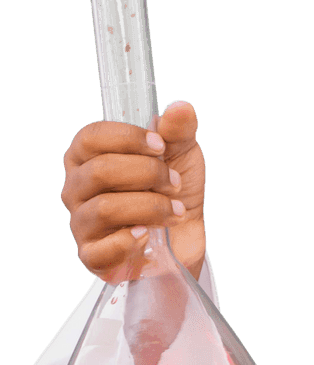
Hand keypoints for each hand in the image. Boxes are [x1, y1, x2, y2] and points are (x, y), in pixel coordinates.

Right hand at [60, 99, 206, 281]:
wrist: (185, 237)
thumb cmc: (173, 191)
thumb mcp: (181, 155)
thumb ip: (178, 131)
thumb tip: (181, 107)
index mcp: (88, 157)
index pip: (91, 138)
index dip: (128, 138)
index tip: (161, 146)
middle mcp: (76, 188)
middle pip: (100, 171)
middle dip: (147, 174)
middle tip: (174, 183)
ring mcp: (82, 224)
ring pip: (105, 209)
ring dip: (150, 207)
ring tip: (175, 211)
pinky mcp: (93, 257)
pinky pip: (99, 250)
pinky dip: (128, 242)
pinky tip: (148, 235)